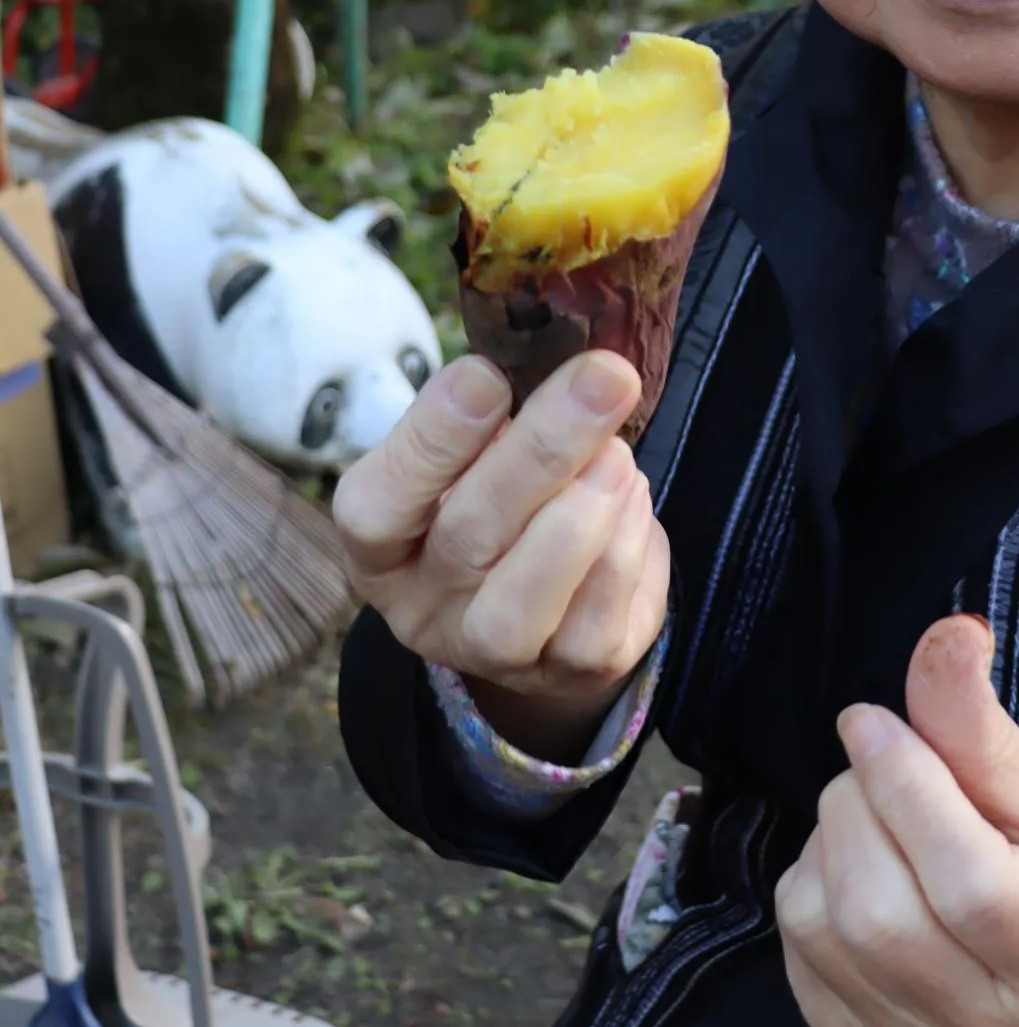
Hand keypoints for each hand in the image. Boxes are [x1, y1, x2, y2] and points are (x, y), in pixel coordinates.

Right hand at [332, 352, 669, 761]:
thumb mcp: (479, 453)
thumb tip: (555, 355)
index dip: (430, 442)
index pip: (377, 507)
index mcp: (380, 546)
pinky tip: (632, 498)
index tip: (486, 374)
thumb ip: (496, 413)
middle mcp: (423, 607)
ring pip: (525, 599)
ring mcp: (493, 652)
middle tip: (603, 379)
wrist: (558, 595)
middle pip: (468, 537)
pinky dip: (625, 550)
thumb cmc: (505, 496)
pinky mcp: (570, 671)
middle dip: (543, 450)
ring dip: (585, 511)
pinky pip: (595, 622)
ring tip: (618, 450)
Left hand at [775, 615, 1018, 1026]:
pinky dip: (811, 892)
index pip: (965, 878)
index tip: (869, 721)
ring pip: (823, 928)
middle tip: (880, 763)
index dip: (904, 787)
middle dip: (858, 806)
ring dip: (826, 844)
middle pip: (880, 909)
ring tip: (872, 818)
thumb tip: (950, 635)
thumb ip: (983, 725)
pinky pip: (797, 958)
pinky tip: (856, 874)